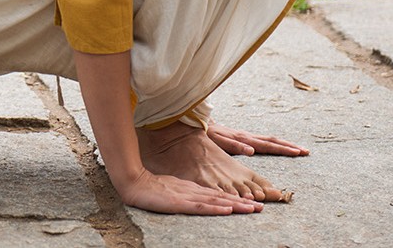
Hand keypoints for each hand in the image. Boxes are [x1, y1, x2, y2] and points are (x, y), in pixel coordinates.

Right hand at [118, 167, 263, 215]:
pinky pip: (200, 205)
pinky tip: (227, 209)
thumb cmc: (149, 187)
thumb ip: (184, 194)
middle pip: (222, 198)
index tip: (251, 204)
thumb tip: (197, 201)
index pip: (217, 196)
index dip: (235, 200)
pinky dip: (215, 208)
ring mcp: (187, 196)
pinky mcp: (179, 202)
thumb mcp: (171, 191)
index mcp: (192, 189)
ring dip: (235, 206)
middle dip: (242, 203)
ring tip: (252, 209)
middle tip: (260, 207)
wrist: (132, 182)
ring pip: (216, 201)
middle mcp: (193, 192)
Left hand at [208, 123, 308, 156]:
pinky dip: (274, 144)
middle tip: (306, 151)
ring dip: (284, 144)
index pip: (268, 145)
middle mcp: (246, 136)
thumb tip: (252, 150)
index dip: (283, 149)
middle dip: (289, 146)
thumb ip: (234, 146)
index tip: (298, 152)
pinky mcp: (241, 137)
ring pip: (269, 139)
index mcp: (243, 138)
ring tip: (298, 149)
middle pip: (272, 141)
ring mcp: (245, 136)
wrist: (196, 122)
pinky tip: (279, 147)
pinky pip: (262, 140)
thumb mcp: (218, 141)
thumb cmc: (206, 135)